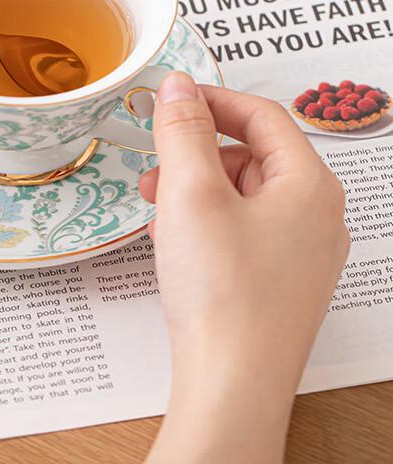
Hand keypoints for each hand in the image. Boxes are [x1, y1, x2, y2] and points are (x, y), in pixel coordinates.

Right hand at [141, 73, 348, 463]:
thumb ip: (183, 129)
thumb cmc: (221, 290)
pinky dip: (205, 219)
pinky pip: (242, 228)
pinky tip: (173, 238)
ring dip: (196, 186)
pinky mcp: (278, 281)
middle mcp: (315, 217)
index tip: (170, 101)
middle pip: (253, 154)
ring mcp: (300, 253)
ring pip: (243, 193)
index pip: (263, 116)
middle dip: (197, 150)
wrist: (231, 386)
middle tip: (155, 161)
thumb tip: (177, 84)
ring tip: (155, 203)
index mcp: (309, 186)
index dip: (212, 99)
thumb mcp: (191, 192)